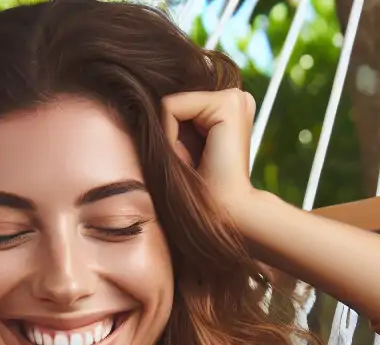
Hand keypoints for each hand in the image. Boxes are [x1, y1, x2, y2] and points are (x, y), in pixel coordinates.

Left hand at [161, 88, 256, 223]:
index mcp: (227, 109)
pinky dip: (169, 135)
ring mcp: (235, 97)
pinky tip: (186, 157)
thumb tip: (143, 96)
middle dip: (170, 132)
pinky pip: (171, 107)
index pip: (178, 104)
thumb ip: (173, 121)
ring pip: (172, 103)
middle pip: (175, 101)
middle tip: (189, 164)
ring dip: (170, 136)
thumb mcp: (182, 149)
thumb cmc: (202, 192)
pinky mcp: (228, 103)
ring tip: (189, 162)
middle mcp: (235, 97)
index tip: (188, 163)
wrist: (225, 214)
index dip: (170, 133)